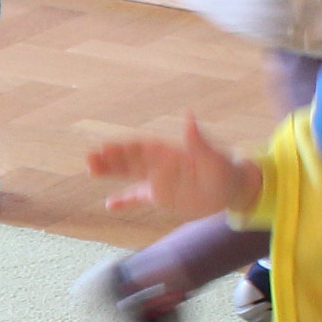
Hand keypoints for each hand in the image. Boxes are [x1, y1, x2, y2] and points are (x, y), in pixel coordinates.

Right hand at [86, 117, 260, 221]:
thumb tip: (189, 117)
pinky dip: (125, 200)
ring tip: (91, 170)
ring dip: (111, 172)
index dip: (123, 148)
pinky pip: (138, 197)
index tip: (105, 148)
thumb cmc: (225, 169)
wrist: (232, 188)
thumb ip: (197, 140)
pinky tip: (111, 205)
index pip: (141, 148)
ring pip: (129, 174)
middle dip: (110, 159)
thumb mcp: (213, 157)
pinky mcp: (160, 196)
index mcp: (169, 152)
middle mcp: (159, 164)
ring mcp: (157, 180)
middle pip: (130, 160)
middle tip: (90, 159)